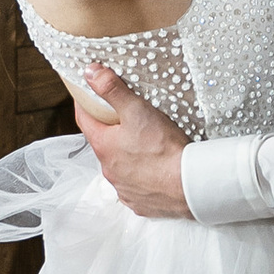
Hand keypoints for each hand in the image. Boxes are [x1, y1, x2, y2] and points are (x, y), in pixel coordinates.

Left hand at [80, 67, 191, 216]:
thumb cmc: (163, 149)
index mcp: (104, 147)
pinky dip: (140, 176)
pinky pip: (135, 185)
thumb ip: (113, 90)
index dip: (84, 104)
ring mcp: (123, 188)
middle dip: (110, 130)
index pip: (84, 120)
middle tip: (124, 117)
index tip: (85, 94)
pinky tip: (154, 169)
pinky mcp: (140, 201)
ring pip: (119, 166)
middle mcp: (109, 170)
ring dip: (126, 155)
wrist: (188, 184)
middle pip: (103, 144)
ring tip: (145, 144)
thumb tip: (91, 73)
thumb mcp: (137, 110)